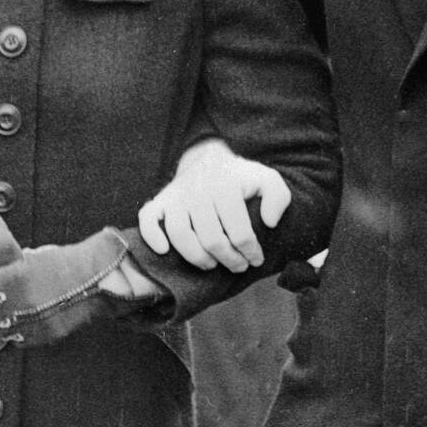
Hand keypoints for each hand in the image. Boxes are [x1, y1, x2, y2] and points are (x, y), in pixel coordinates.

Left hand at [0, 227, 158, 346]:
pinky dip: (20, 333)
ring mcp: (30, 322)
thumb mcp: (32, 258)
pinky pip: (20, 340)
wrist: (99, 278)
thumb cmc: (65, 262)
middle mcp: (17, 303)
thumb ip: (9, 270)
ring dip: (1, 325)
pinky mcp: (43, 336)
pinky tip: (28, 321)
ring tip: (10, 315)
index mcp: (11, 279)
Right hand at [138, 138, 290, 272]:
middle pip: (211, 238)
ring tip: (211, 265)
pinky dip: (152, 236)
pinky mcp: (161, 200)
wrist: (209, 159)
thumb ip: (278, 197)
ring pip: (180, 234)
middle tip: (238, 267)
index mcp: (227, 185)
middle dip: (228, 259)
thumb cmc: (241, 178)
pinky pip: (148, 218)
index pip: (239, 231)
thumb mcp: (267, 180)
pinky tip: (164, 251)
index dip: (250, 252)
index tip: (256, 260)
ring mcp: (177, 195)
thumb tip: (269, 222)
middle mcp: (199, 189)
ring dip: (196, 257)